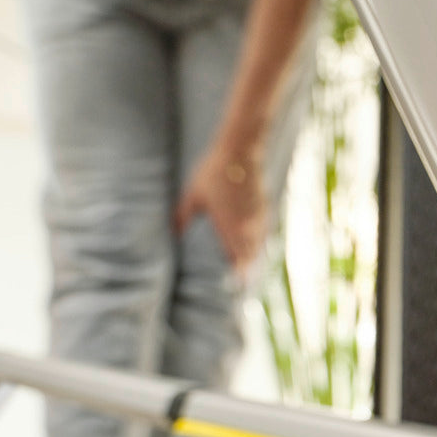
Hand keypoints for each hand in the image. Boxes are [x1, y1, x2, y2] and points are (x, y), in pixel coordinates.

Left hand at [173, 141, 267, 272]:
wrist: (240, 153)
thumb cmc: (213, 173)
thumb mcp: (193, 195)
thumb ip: (183, 216)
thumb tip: (174, 233)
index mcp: (229, 227)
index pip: (237, 260)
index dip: (237, 274)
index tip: (235, 284)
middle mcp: (246, 227)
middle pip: (250, 256)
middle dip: (246, 269)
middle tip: (241, 281)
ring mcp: (257, 218)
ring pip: (258, 245)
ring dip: (253, 256)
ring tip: (249, 266)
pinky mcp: (263, 208)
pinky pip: (262, 232)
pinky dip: (258, 240)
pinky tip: (255, 242)